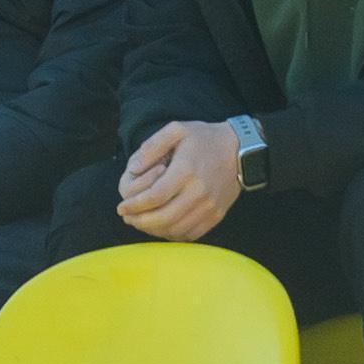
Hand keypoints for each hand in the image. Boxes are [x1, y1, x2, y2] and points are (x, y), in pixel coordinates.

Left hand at [117, 118, 242, 239]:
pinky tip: (162, 227)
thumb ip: (152, 146)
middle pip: (164, 218)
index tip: (121, 207)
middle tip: (127, 218)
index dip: (134, 205)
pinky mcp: (216, 215)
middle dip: (140, 222)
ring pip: (176, 229)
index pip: (155, 196)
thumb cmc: (205, 138)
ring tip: (141, 224)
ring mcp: (209, 207)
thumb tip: (132, 168)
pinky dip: (173, 234)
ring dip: (154, 230)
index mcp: (186, 171)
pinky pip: (191, 234)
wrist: (241, 151)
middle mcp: (198, 192)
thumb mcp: (176, 129)